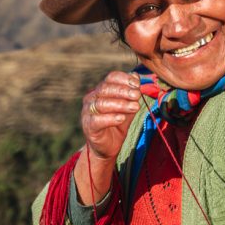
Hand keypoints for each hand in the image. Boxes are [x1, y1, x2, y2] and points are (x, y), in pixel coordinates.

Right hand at [75, 71, 140, 203]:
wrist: (108, 147)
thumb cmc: (117, 125)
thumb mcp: (128, 108)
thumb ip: (132, 95)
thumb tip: (137, 77)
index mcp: (101, 90)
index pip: (110, 78)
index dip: (124, 79)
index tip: (137, 84)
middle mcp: (91, 98)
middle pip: (105, 88)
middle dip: (123, 91)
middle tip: (137, 95)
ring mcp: (87, 112)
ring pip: (101, 103)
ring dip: (120, 104)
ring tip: (134, 107)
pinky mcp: (88, 126)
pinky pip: (97, 120)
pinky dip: (110, 118)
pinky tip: (121, 119)